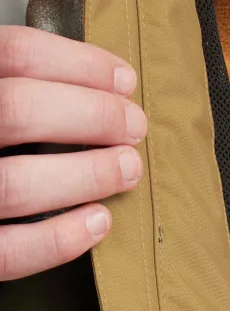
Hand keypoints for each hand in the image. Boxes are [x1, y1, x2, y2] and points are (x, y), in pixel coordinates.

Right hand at [0, 24, 146, 278]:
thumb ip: (16, 89)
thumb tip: (101, 88)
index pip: (11, 55)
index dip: (76, 65)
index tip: (124, 81)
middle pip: (19, 111)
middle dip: (90, 116)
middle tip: (134, 127)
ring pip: (17, 184)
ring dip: (86, 175)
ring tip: (127, 169)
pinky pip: (11, 253)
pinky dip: (59, 239)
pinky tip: (99, 221)